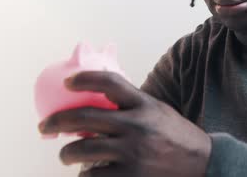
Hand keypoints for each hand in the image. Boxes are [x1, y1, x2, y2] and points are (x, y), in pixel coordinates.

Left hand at [38, 71, 211, 176]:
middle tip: (45, 125)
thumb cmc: (174, 134)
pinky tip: (87, 172)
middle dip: (58, 120)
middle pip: (85, 117)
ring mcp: (133, 152)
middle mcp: (137, 125)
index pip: (109, 82)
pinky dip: (85, 174)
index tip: (67, 82)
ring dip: (66, 153)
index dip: (85, 78)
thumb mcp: (156, 110)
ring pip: (83, 150)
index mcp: (143, 104)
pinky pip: (93, 175)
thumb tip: (97, 96)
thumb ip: (131, 103)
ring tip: (65, 155)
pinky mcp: (131, 176)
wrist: (201, 163)